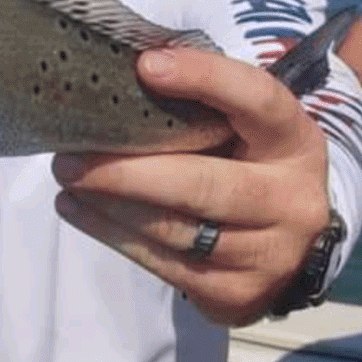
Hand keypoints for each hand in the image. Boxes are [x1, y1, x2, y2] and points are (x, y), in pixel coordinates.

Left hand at [52, 45, 330, 325]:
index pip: (257, 99)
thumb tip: (120, 68)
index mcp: (295, 141)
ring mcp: (268, 255)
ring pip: (176, 229)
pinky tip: (78, 208)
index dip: (204, 78)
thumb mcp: (243, 127)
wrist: (287, 247)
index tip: (146, 66)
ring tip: (67, 177)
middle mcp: (291, 200)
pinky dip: (112, 234)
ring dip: (110, 204)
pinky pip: (163, 264)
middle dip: (128, 171)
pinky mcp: (236, 295)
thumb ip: (200, 102)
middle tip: (71, 154)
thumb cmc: (247, 164)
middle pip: (204, 184)